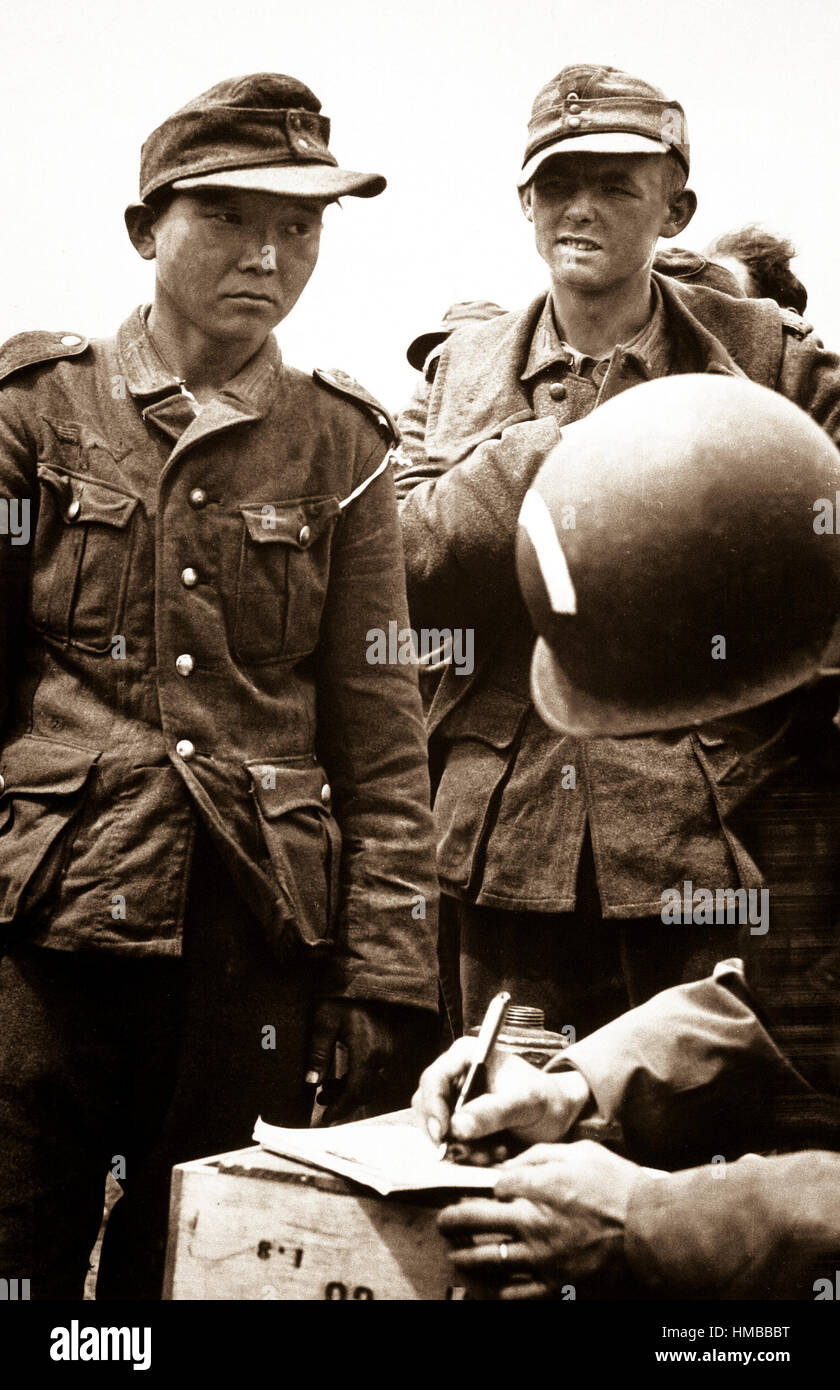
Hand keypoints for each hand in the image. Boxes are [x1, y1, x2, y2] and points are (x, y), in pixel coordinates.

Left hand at [308, 999, 436, 1123]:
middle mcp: (383, 1054)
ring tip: (325, 1090)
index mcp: (368, 1051)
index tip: (326, 1118)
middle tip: (322, 1102)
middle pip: (366, 1091)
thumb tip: (311, 1082)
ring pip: (371, 1083)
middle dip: (344, 1102)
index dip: (342, 1107)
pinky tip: (340, 1077)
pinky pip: (375, 1072)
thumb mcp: (324, 1020)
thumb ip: (318, 1052)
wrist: (367, 978)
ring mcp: (388, 1050)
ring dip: (350, 1091)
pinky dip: (358, 1080)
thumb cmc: (342, 997)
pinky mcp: (388, 1046)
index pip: (357, 1091)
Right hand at [411, 1036, 590, 1148]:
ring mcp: (455, 1101)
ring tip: (493, 1153)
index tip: (442, 1135)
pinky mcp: (459, 1124)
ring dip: (459, 1148)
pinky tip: (493, 1154)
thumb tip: (457, 1127)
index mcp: (466, 1056)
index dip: (432, 1107)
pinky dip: (467, 1155)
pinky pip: (449, 1144)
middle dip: (445, 1134)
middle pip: (426, 1107)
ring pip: (436, 1130)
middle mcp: (455, 1076)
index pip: (433, 1079)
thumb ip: (493, 1112)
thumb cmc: (546, 1099)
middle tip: (469, 1153)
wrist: (558, 1117)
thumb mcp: (525, 1102)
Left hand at [438, 1140, 639, 1298]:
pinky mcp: (555, 1285)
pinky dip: (499, 1289)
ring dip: (464, 1255)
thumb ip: (542, 1154)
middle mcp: (531, 1222)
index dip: (479, 1187)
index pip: (490, 1186)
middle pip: (474, 1219)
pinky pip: (515, 1292)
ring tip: (456, 1254)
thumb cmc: (620, 1188)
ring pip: (486, 1258)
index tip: (475, 1190)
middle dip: (451, 1219)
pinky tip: (492, 1285)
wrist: (652, 1232)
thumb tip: (512, 1162)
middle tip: (443, 1221)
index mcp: (536, 1186)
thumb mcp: (582, 1152)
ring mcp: (541, 1257)